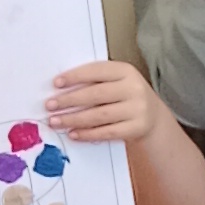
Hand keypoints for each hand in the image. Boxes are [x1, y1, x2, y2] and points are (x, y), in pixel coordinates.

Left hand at [44, 60, 164, 146]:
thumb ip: (95, 82)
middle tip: (50, 105)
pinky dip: (87, 134)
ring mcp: (137, 109)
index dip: (75, 77)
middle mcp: (134, 88)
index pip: (97, 71)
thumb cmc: (125, 96)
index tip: (56, 84)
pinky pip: (107, 132)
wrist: (153, 117)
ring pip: (99, 115)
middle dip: (69, 100)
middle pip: (96, 94)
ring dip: (74, 119)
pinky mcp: (136, 128)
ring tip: (56, 121)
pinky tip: (73, 133)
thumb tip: (61, 89)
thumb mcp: (116, 82)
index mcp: (126, 71)